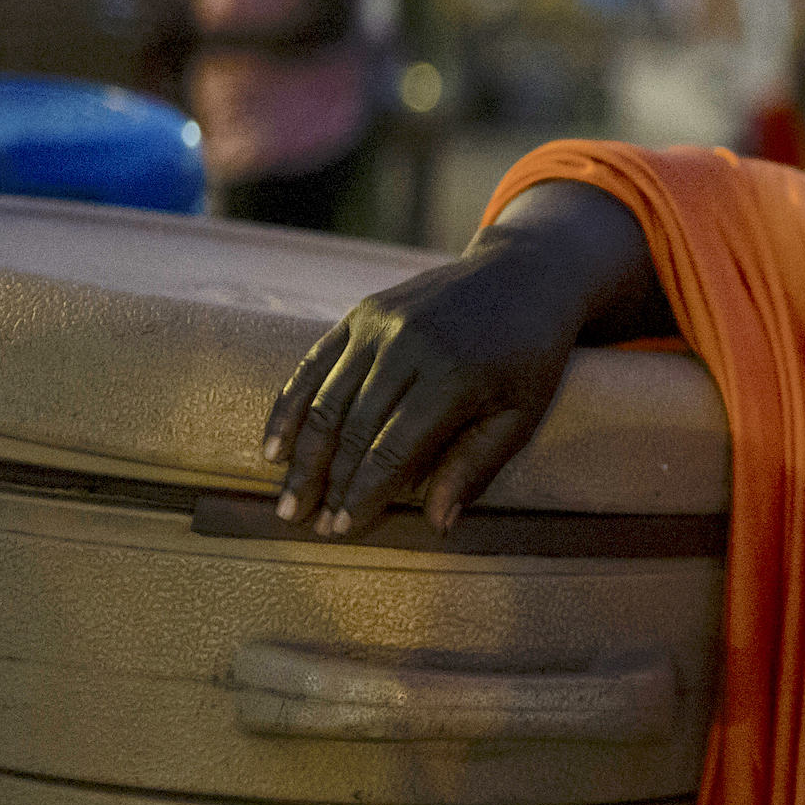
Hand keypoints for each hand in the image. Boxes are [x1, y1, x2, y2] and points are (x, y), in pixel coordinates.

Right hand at [260, 230, 583, 538]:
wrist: (523, 274)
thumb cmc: (529, 356)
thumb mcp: (521, 413)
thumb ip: (476, 465)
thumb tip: (438, 525)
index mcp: (454, 374)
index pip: (393, 449)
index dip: (363, 493)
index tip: (342, 530)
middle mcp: (410, 344)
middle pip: (352, 427)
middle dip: (326, 483)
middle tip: (307, 524)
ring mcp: (381, 323)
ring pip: (326, 399)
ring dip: (302, 455)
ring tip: (287, 502)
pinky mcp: (363, 311)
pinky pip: (315, 363)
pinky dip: (290, 406)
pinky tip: (275, 447)